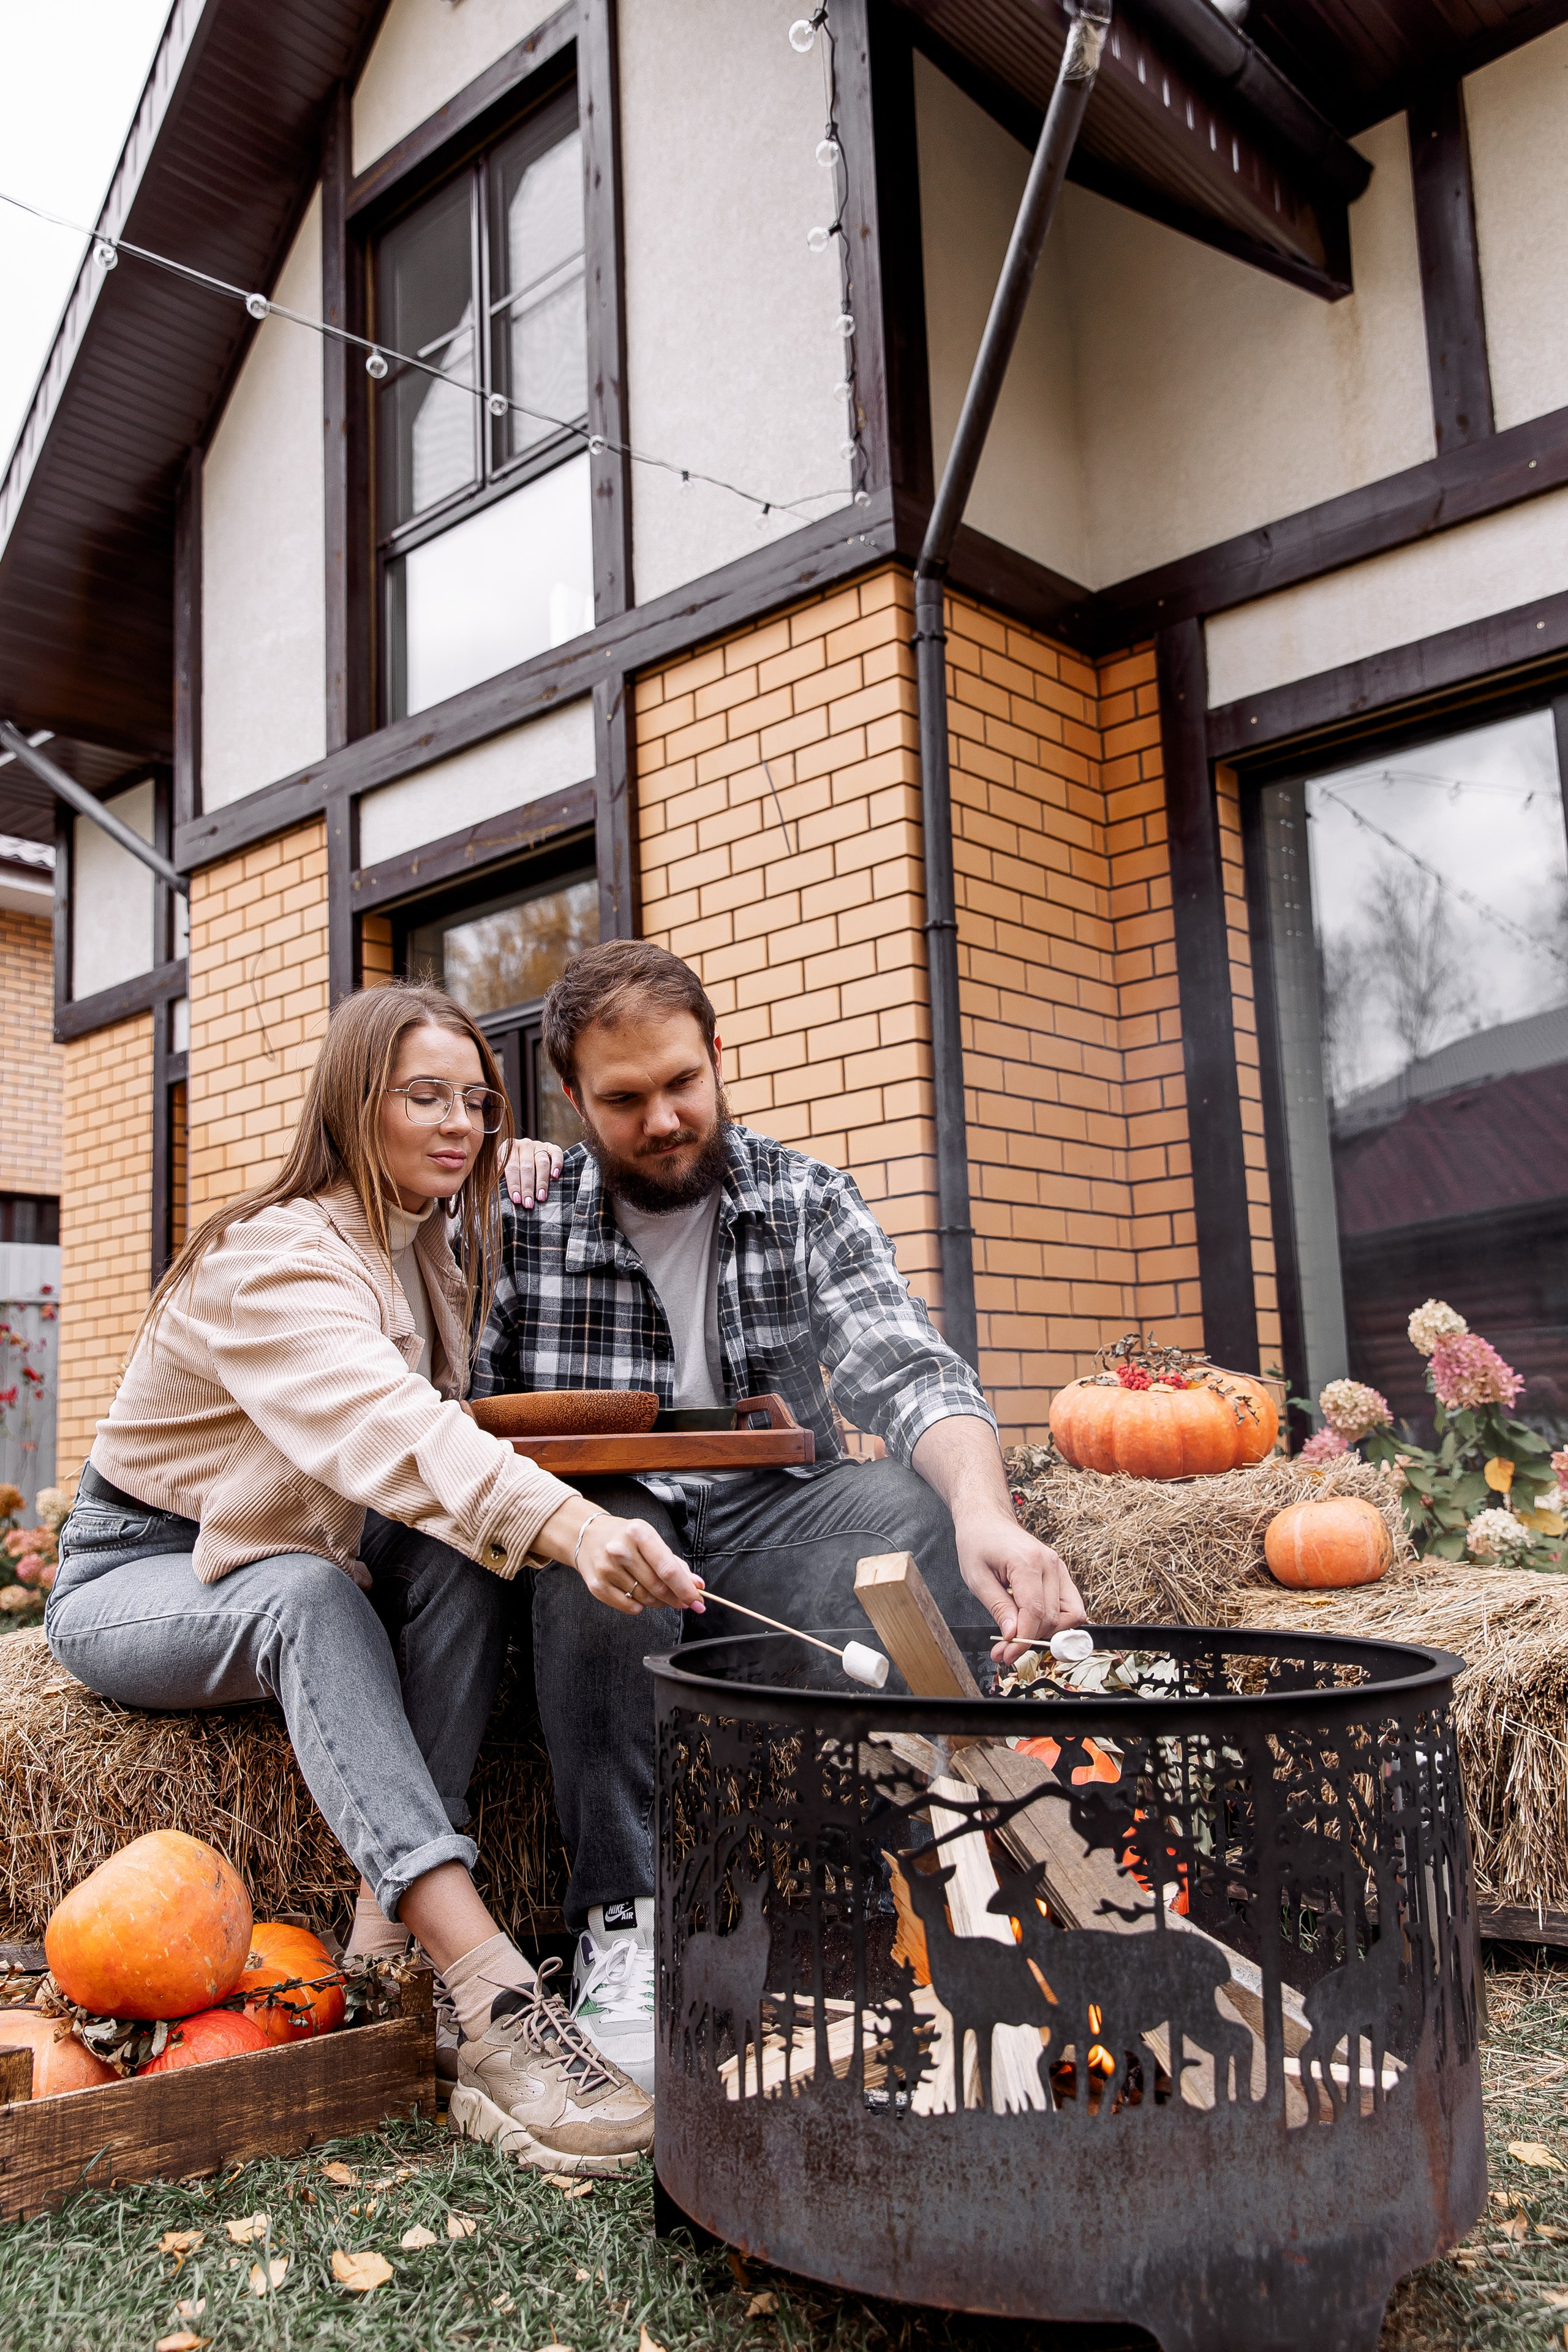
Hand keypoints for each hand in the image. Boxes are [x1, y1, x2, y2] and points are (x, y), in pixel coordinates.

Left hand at [502, 1137, 563, 1208]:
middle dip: (528, 1187)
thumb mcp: (499, 1169)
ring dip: (542, 1182)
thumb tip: (496, 1191)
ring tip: (541, 1197)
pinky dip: (557, 1163)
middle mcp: (523, 1145)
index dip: (514, 1184)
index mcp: (508, 1148)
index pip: (511, 1168)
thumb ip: (498, 1176)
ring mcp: (538, 1145)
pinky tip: (555, 1176)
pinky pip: (556, 1153)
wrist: (521, 1154)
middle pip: (527, 1167)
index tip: (516, 1199)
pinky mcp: (550, 1147)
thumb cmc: (510, 1168)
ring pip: (541, 1162)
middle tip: (528, 1203)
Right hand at [573, 1514, 705, 1616]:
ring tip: (658, 1593)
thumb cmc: (625, 1538)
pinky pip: (630, 1607)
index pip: (667, 1568)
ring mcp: (607, 1569)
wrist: (588, 1536)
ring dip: (659, 1601)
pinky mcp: (597, 1586)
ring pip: (645, 1599)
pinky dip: (640, 1605)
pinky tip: (638, 1594)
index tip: (698, 1601)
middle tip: (684, 1602)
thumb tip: (696, 1585)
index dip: (686, 1589)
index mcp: (638, 1533)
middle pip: (658, 1586)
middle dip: (676, 1598)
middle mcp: (620, 1550)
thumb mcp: (651, 1540)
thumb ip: (675, 1563)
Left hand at [956, 1513, 1085, 1664]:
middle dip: (1031, 1640)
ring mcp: (1059, 1568)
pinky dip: (1056, 1621)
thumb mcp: (977, 1578)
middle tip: (1005, 1651)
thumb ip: (998, 1608)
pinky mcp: (1060, 1573)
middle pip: (1054, 1617)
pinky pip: (1070, 1605)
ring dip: (1048, 1633)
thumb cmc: (978, 1543)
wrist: (987, 1520)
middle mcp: (1050, 1564)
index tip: (1006, 1655)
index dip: (1022, 1640)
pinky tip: (1032, 1624)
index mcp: (1028, 1562)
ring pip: (1070, 1614)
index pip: (1035, 1613)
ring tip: (1020, 1637)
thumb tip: (1012, 1636)